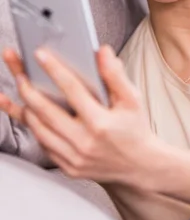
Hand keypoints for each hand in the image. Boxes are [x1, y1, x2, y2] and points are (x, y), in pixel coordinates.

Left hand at [0, 46, 160, 187]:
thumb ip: (116, 75)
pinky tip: (28, 112)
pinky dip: (34, 127)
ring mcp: (74, 157)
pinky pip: (44, 145)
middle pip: (46, 111)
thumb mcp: (132, 100)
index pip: (72, 90)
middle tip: (19, 71)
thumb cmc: (134, 128)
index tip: (39, 53)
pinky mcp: (68, 168)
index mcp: (101, 123)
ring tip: (20, 87)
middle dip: (28, 88)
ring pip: (39, 129)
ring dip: (25, 107)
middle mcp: (85, 142)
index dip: (54, 69)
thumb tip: (103, 52)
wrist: (139, 166)